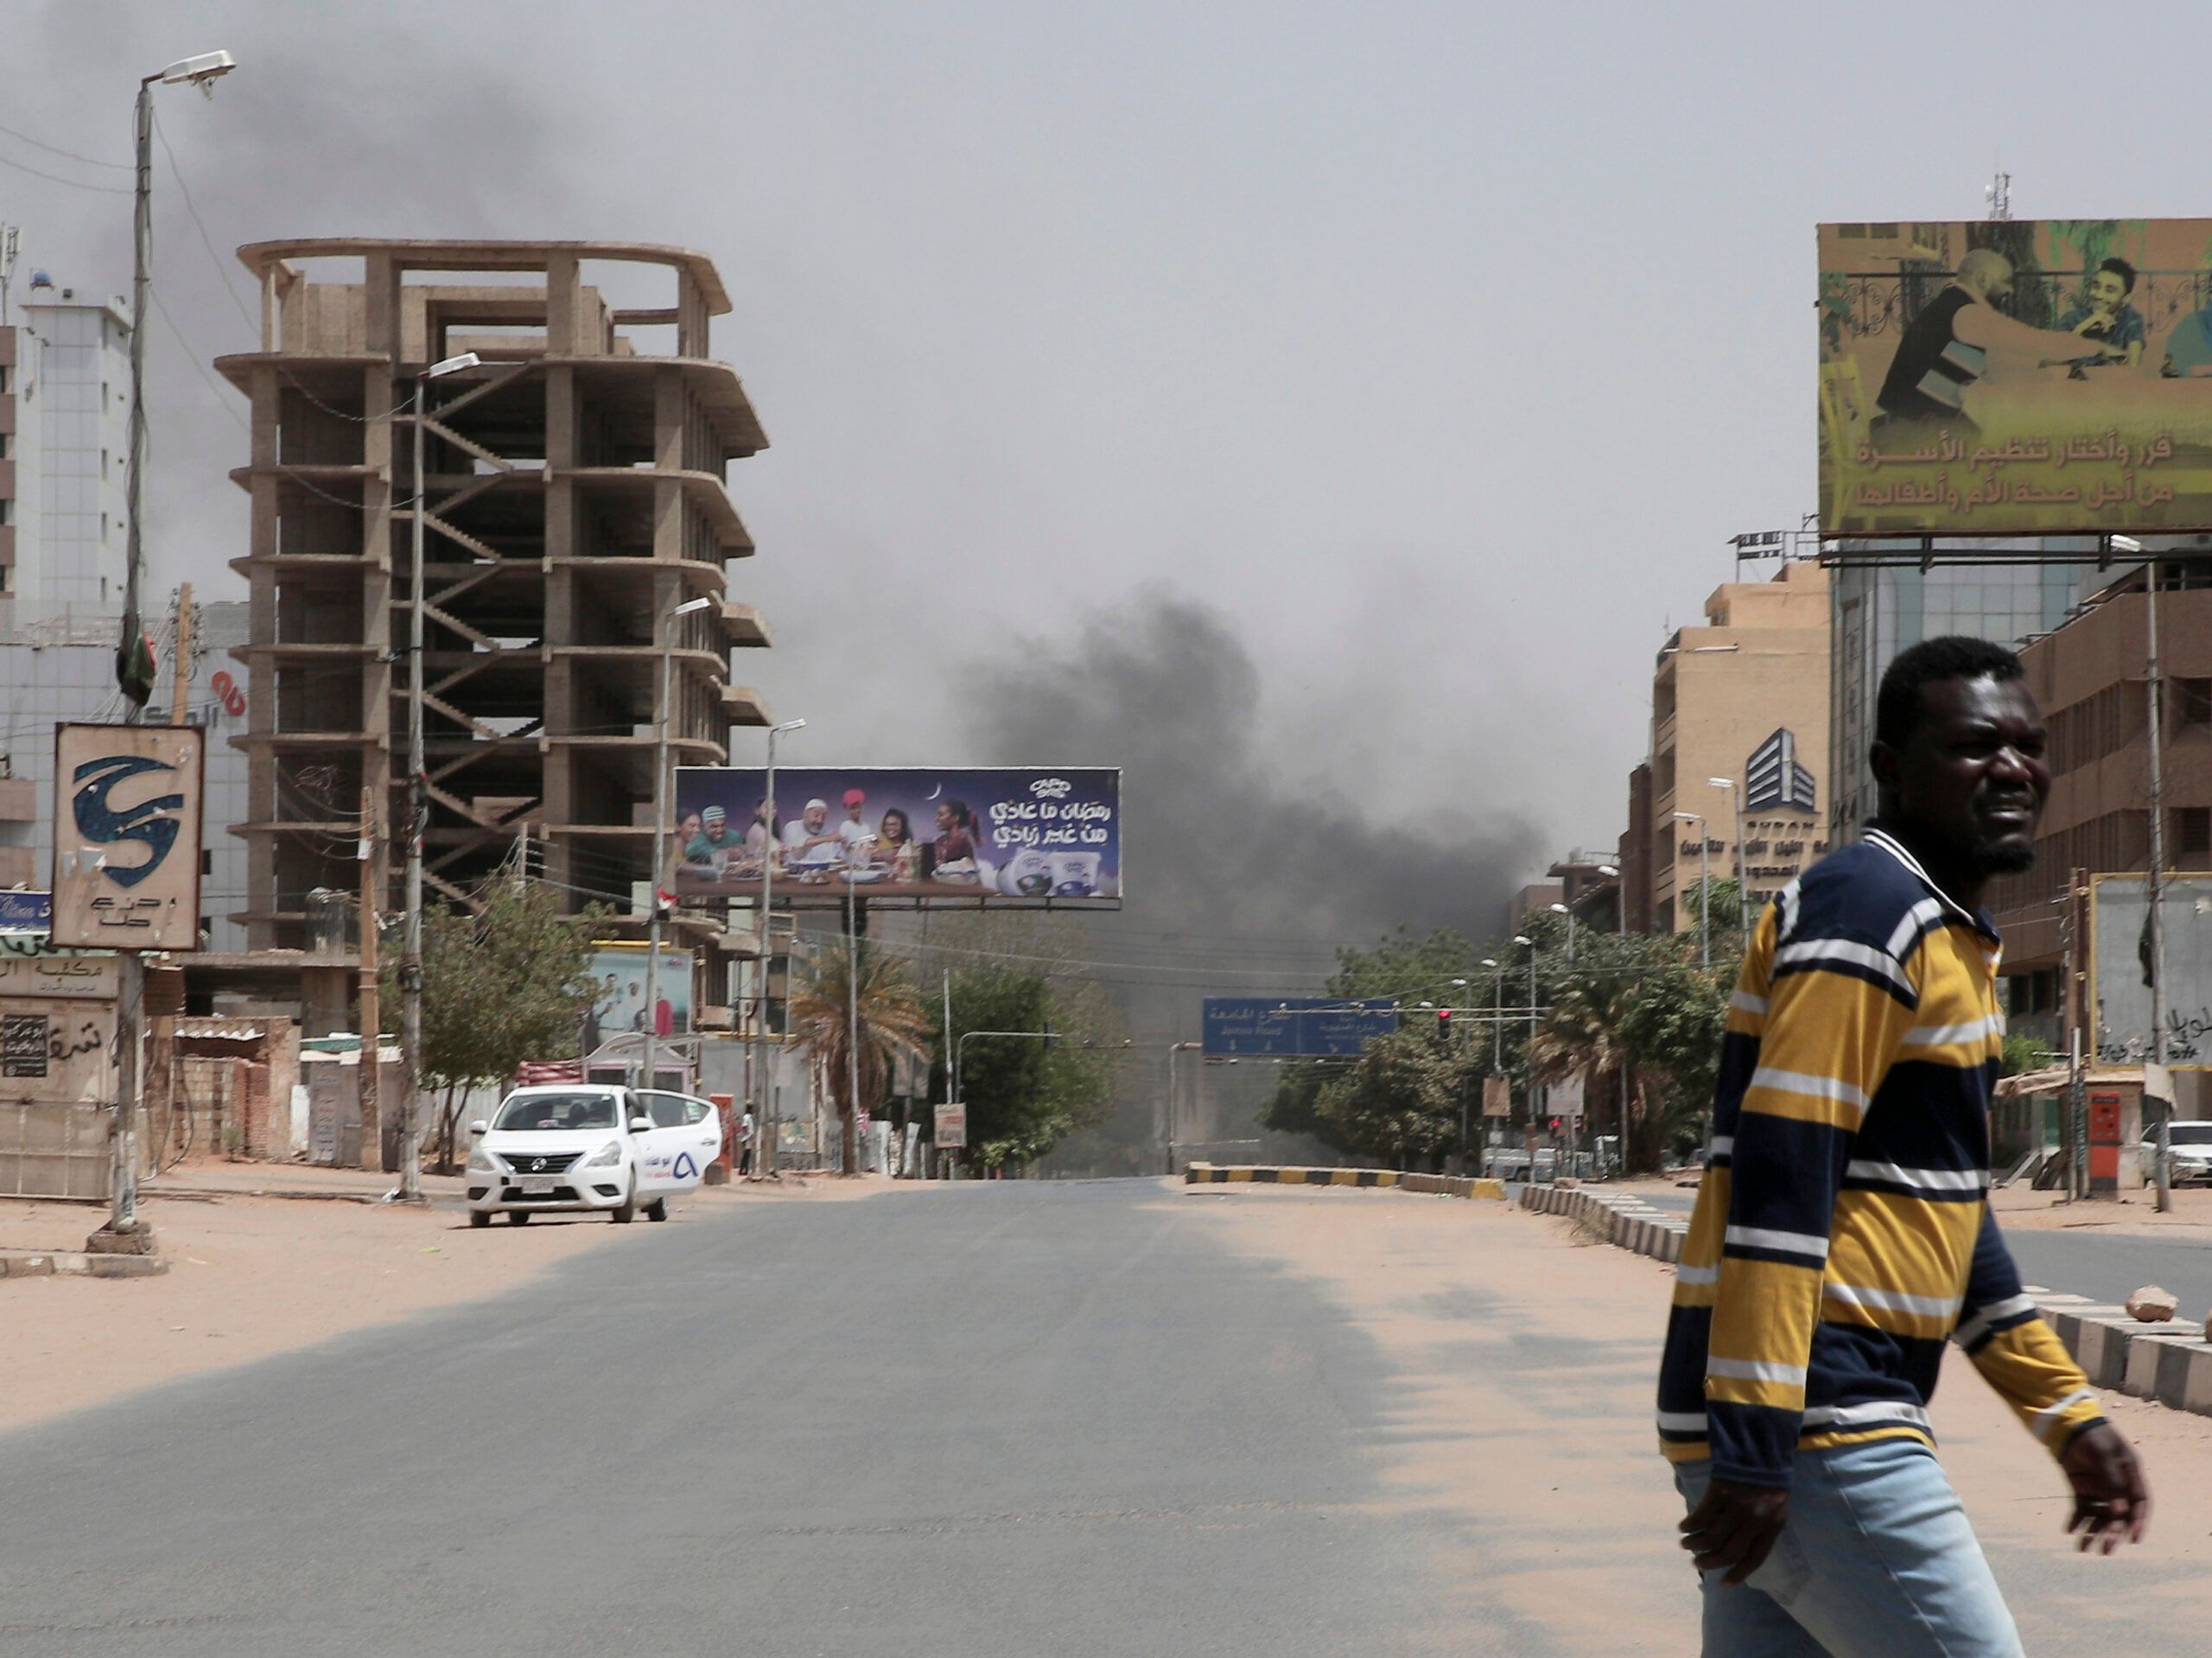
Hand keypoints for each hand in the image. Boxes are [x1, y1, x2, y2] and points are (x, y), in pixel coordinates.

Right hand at [1679, 1477, 1788, 1583]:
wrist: (1762, 1445)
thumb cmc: (1769, 1478)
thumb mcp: (1774, 1505)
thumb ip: (1762, 1527)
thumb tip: (1737, 1549)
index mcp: (1772, 1525)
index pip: (1754, 1558)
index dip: (1738, 1574)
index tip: (1724, 1584)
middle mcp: (1755, 1520)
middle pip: (1729, 1551)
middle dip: (1711, 1561)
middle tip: (1697, 1563)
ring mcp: (1737, 1506)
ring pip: (1712, 1536)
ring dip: (1695, 1544)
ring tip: (1686, 1545)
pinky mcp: (1720, 1491)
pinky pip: (1701, 1516)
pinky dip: (1690, 1525)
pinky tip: (1683, 1527)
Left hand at [2060, 1422, 2149, 1552]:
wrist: (2065, 1423)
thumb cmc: (2091, 1435)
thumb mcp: (2103, 1454)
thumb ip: (2111, 1481)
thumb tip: (2118, 1512)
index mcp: (2130, 1473)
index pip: (2140, 1503)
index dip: (2139, 1522)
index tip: (2134, 1539)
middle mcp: (2117, 1484)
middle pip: (2118, 1514)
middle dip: (2112, 1533)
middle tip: (2105, 1551)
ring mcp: (2098, 1486)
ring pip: (2098, 1514)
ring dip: (2092, 1531)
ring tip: (2082, 1548)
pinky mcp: (2080, 1487)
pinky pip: (2080, 1507)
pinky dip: (2076, 1519)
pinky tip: (2069, 1530)